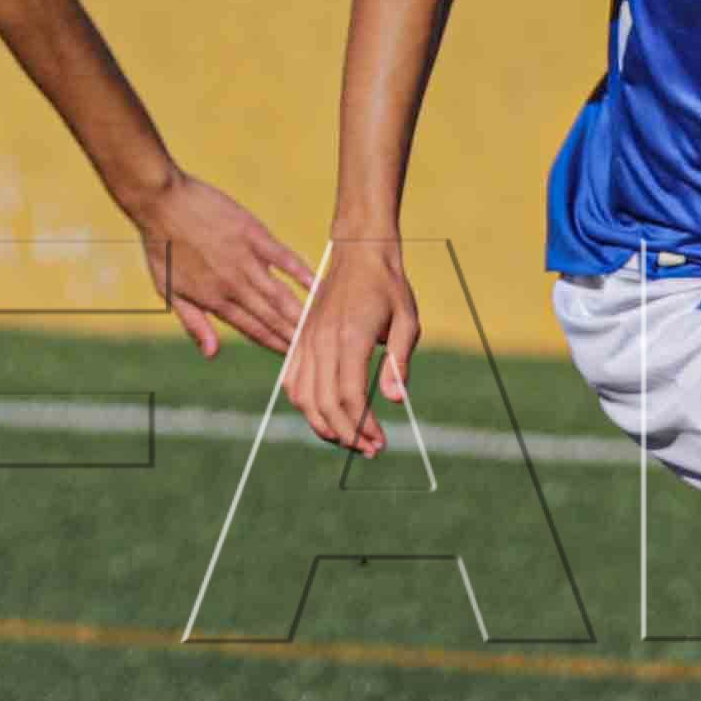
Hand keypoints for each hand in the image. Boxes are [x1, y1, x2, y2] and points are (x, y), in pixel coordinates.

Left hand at [139, 174, 315, 358]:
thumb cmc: (162, 246)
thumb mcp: (168, 289)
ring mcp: (245, 260)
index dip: (273, 345)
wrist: (160, 203)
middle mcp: (233, 285)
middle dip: (293, 337)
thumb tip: (211, 354)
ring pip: (279, 295)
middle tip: (314, 351)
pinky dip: (302, 273)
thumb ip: (193, 322)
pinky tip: (318, 287)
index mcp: (214, 300)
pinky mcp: (253, 235)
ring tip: (319, 330)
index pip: (252, 330)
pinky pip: (284, 258)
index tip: (292, 357)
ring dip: (300, 314)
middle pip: (270, 317)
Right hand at [281, 233, 421, 456]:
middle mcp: (321, 341)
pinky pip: (292, 380)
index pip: (349, 397)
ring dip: (324, 425)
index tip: (381, 442)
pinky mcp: (300, 339)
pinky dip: (305, 404)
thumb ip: (399, 361)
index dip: (363, 427)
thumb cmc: (388, 286)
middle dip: (347, 434)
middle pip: (325, 404)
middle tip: (371, 449)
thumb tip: (396, 400)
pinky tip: (324, 415)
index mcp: (349, 338)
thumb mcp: (407, 320)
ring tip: (349, 439)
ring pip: (304, 397)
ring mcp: (306, 340)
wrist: (358, 251)